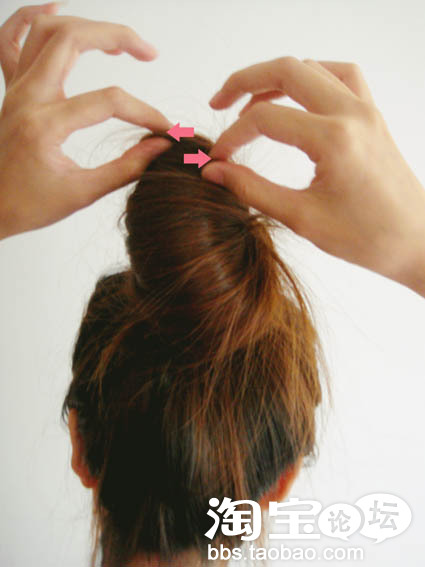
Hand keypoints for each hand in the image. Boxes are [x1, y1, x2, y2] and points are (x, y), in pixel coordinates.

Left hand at [0, 3, 172, 238]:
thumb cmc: (27, 205)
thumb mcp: (81, 194)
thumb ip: (126, 169)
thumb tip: (160, 146)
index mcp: (44, 125)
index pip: (108, 102)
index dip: (145, 113)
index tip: (165, 130)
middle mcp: (26, 97)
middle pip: (72, 40)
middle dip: (117, 36)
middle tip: (149, 52)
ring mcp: (14, 89)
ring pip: (45, 31)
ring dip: (83, 26)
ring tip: (117, 42)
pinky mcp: (10, 90)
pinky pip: (11, 40)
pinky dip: (29, 19)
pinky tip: (54, 10)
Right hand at [202, 57, 424, 296]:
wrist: (416, 242)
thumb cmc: (366, 238)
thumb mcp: (301, 218)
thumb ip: (252, 189)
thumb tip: (213, 171)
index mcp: (333, 139)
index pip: (265, 119)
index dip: (232, 135)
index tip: (217, 158)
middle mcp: (352, 113)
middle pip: (287, 71)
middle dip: (245, 82)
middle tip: (218, 103)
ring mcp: (366, 110)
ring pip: (313, 68)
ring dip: (277, 78)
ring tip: (252, 103)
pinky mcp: (373, 116)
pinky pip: (342, 76)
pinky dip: (313, 77)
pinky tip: (297, 98)